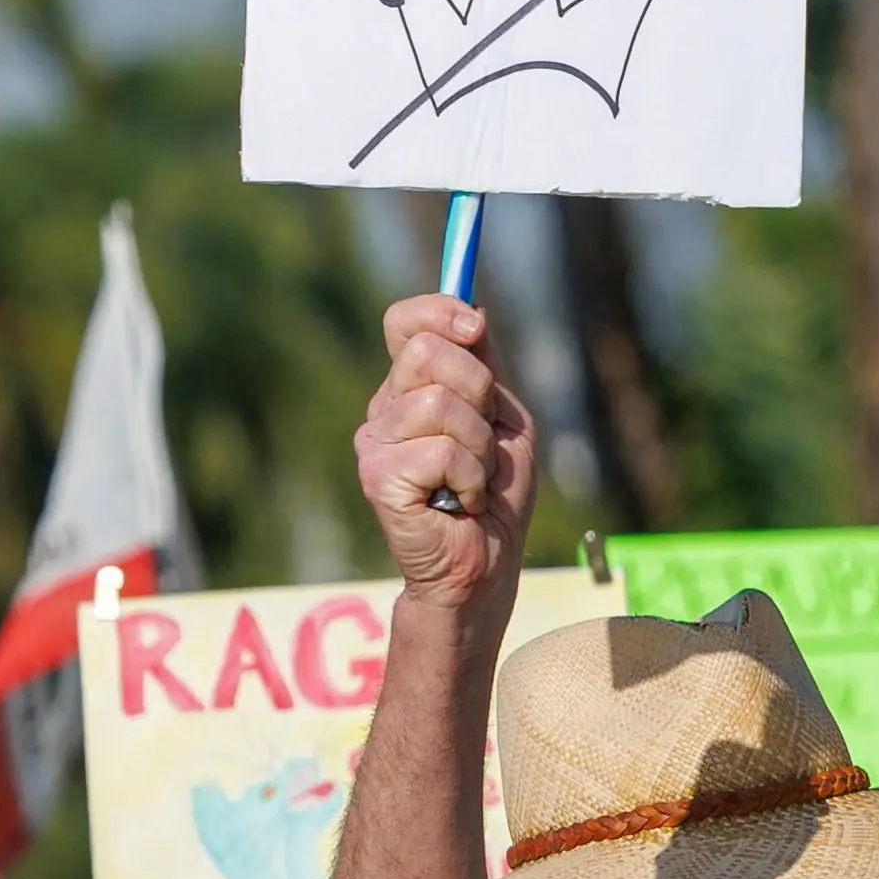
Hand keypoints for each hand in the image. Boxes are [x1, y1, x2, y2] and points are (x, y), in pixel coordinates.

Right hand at [353, 293, 539, 611]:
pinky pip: (442, 450)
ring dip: (478, 446)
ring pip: (438, 403)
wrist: (484, 566)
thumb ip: (485, 369)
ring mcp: (374, 442)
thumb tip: (472, 313)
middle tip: (483, 442)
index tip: (475, 328)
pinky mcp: (378, 477)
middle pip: (427, 352)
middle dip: (478, 392)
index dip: (439, 312)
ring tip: (472, 480)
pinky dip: (470, 478)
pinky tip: (461, 502)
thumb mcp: (504, 421)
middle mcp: (384, 410)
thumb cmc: (494, 498)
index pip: (405, 322)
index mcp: (410, 390)